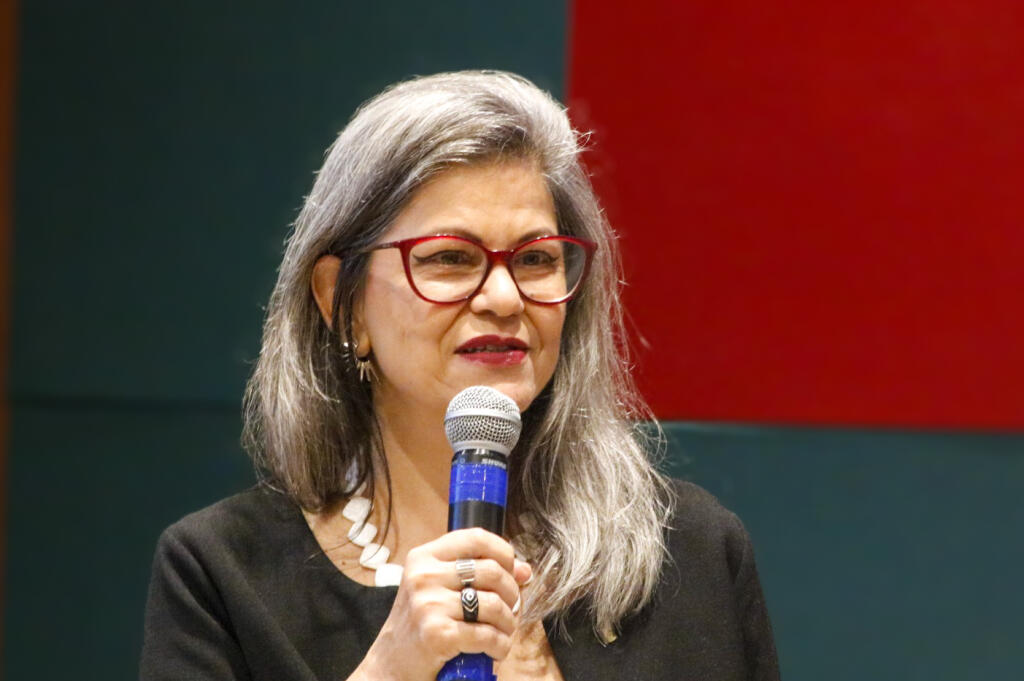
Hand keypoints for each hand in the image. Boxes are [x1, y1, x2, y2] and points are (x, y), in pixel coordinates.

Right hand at [350, 528, 532, 680]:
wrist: (391, 663)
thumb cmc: (420, 623)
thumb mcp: (439, 589)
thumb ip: (477, 575)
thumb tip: (524, 570)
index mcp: (424, 557)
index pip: (475, 538)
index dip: (503, 551)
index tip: (512, 569)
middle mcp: (424, 576)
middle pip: (492, 571)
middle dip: (511, 592)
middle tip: (510, 608)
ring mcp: (429, 605)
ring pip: (494, 604)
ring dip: (508, 622)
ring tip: (503, 631)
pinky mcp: (438, 634)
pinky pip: (487, 635)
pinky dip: (500, 645)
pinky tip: (495, 649)